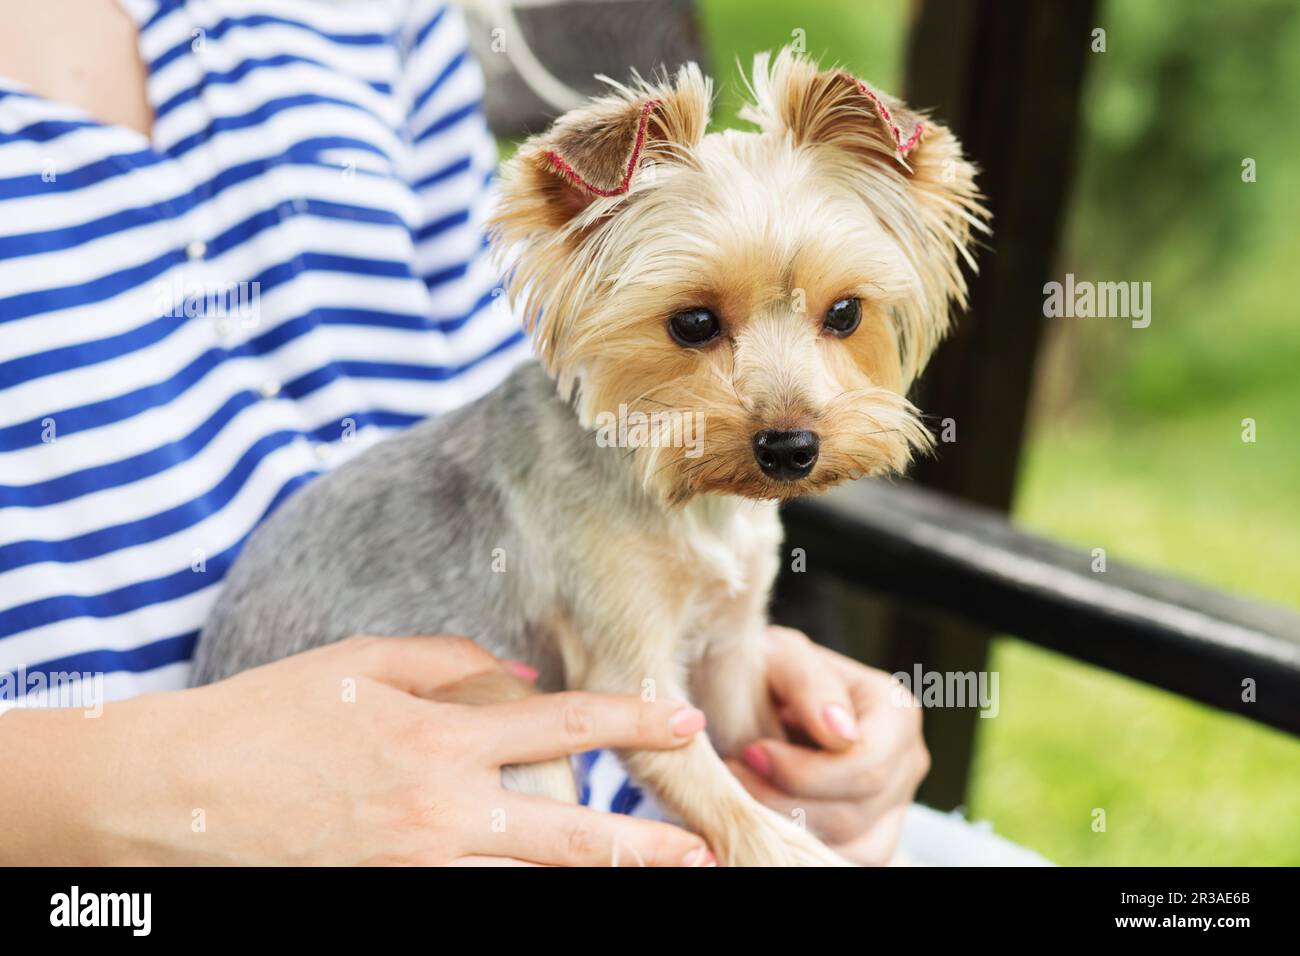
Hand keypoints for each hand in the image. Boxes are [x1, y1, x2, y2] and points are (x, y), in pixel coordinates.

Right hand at [0, 635, 713, 865]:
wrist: (178, 793)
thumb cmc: (269, 713)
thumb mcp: (362, 662)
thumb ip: (451, 663)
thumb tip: (520, 683)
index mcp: (438, 737)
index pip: (563, 725)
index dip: (632, 722)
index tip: (683, 720)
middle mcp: (440, 808)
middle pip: (570, 836)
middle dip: (645, 847)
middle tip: (704, 852)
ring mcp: (417, 861)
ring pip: (528, 874)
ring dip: (589, 871)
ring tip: (646, 867)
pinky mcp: (388, 890)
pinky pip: (470, 887)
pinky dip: (510, 875)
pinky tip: (536, 864)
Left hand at [724, 626, 928, 865]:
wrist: (759, 691)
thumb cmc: (771, 668)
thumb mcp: (782, 655)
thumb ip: (810, 684)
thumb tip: (840, 732)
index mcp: (897, 710)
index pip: (866, 766)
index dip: (802, 772)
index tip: (751, 753)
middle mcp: (908, 760)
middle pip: (857, 812)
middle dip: (786, 800)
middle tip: (737, 773)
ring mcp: (897, 803)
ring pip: (854, 847)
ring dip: (790, 828)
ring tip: (748, 793)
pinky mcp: (875, 833)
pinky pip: (847, 860)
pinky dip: (803, 847)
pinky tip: (769, 815)